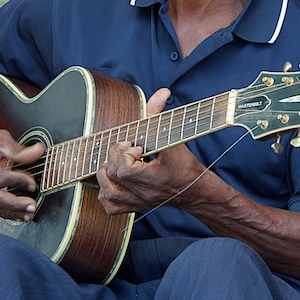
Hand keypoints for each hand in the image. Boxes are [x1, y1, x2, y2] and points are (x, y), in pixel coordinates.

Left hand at [97, 88, 207, 214]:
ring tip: (118, 163)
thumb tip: (162, 92)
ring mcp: (136, 202)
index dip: (125, 154)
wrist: (194, 190)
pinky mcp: (133, 207)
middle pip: (112, 175)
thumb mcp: (173, 138)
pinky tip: (115, 180)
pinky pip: (109, 206)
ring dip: (107, 173)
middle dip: (115, 157)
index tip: (136, 146)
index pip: (124, 169)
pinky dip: (106, 192)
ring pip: (107, 192)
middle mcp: (142, 193)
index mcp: (152, 178)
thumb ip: (160, 116)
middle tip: (128, 150)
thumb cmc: (185, 165)